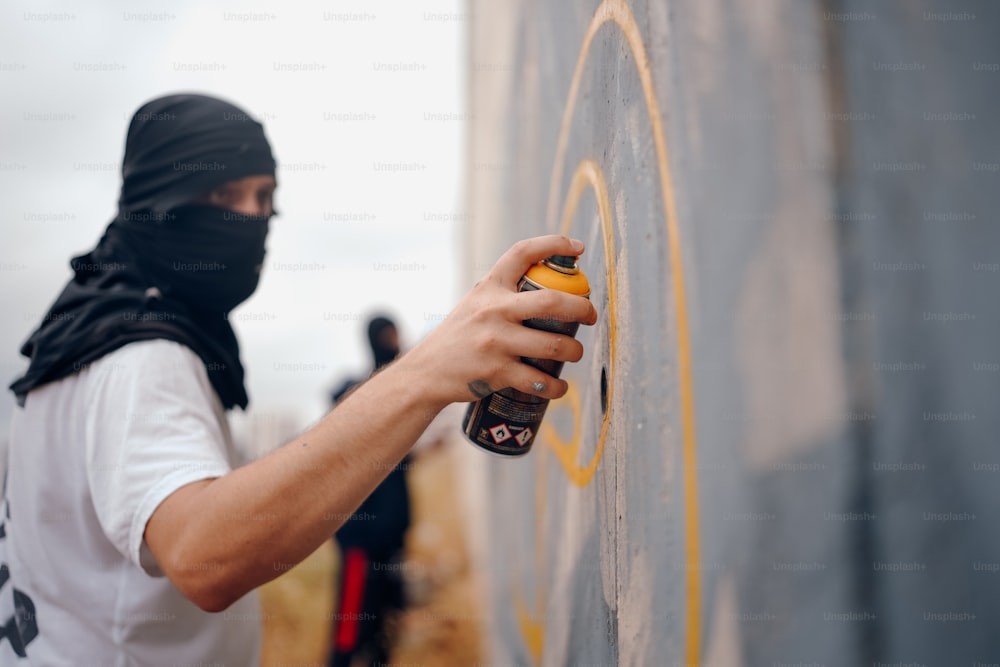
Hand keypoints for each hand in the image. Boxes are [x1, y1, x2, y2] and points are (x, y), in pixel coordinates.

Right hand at [400, 235, 597, 406]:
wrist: (426, 372)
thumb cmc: (459, 337)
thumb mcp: (475, 304)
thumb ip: (505, 295)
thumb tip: (552, 291)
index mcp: (490, 286)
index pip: (523, 253)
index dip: (554, 244)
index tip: (577, 247)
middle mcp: (493, 309)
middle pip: (552, 301)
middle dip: (581, 308)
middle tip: (591, 315)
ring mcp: (495, 341)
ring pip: (553, 345)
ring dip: (574, 351)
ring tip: (574, 354)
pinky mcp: (496, 371)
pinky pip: (539, 380)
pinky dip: (556, 386)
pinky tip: (559, 386)